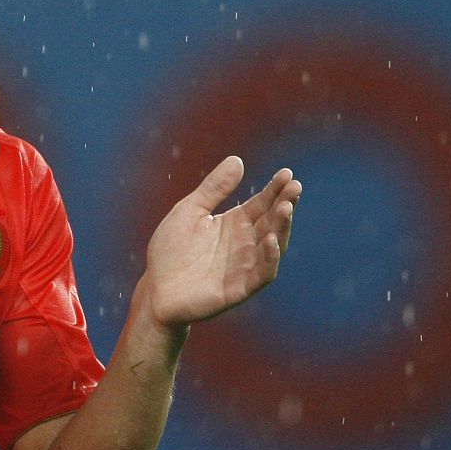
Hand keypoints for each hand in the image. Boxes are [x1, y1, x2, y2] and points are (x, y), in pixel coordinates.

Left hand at [139, 156, 300, 329]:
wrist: (156, 290)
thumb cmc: (172, 250)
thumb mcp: (190, 211)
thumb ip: (213, 189)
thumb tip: (237, 159)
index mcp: (235, 223)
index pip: (262, 203)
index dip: (275, 189)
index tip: (286, 173)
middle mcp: (246, 243)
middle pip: (271, 221)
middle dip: (284, 204)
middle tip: (294, 187)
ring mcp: (245, 265)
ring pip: (273, 245)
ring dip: (281, 227)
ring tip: (285, 208)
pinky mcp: (240, 287)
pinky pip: (262, 273)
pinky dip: (269, 258)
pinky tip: (271, 240)